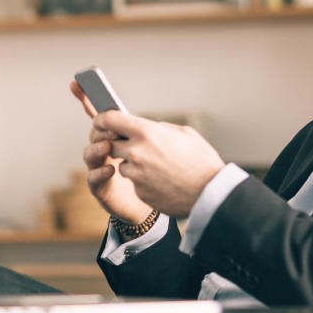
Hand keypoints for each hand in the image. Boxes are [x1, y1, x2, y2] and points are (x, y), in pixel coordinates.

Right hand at [70, 81, 152, 224]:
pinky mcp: (101, 189)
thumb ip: (146, 133)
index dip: (86, 98)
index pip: (100, 116)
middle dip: (100, 128)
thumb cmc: (154, 173)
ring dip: (97, 148)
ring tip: (108, 146)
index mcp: (115, 137)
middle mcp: (104, 150)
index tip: (77, 82)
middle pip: (94, 133)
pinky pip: (94, 179)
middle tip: (111, 128)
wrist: (155, 203)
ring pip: (89, 154)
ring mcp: (99, 168)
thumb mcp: (153, 148)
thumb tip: (145, 121)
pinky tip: (110, 169)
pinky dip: (99, 173)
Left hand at [92, 110, 225, 217]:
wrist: (210, 192)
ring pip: (122, 165)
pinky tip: (162, 181)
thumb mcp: (184, 133)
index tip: (102, 122)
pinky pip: (134, 182)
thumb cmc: (202, 160)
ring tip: (157, 166)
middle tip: (133, 146)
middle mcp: (136, 152)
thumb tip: (148, 127)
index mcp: (147, 132)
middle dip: (118, 144)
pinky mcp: (139, 192)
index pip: (110, 120)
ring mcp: (136, 174)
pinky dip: (143, 181)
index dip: (102, 119)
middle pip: (110, 144)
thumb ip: (160, 128)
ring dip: (133, 164)